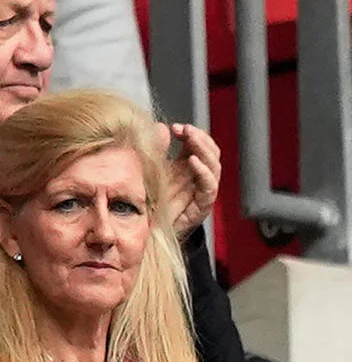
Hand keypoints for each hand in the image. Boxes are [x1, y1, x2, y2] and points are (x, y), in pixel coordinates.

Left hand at [158, 122, 219, 237]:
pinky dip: (203, 171)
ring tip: (191, 138)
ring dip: (203, 149)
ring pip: (214, 166)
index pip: (199, 146)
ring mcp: (202, 192)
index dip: (192, 134)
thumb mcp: (151, 171)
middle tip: (186, 129)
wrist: (147, 233)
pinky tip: (193, 160)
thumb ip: (157, 150)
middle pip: (210, 153)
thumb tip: (160, 127)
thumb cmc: (149, 202)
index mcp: (188, 169)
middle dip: (199, 138)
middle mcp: (198, 179)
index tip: (176, 127)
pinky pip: (209, 186)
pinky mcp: (202, 206)